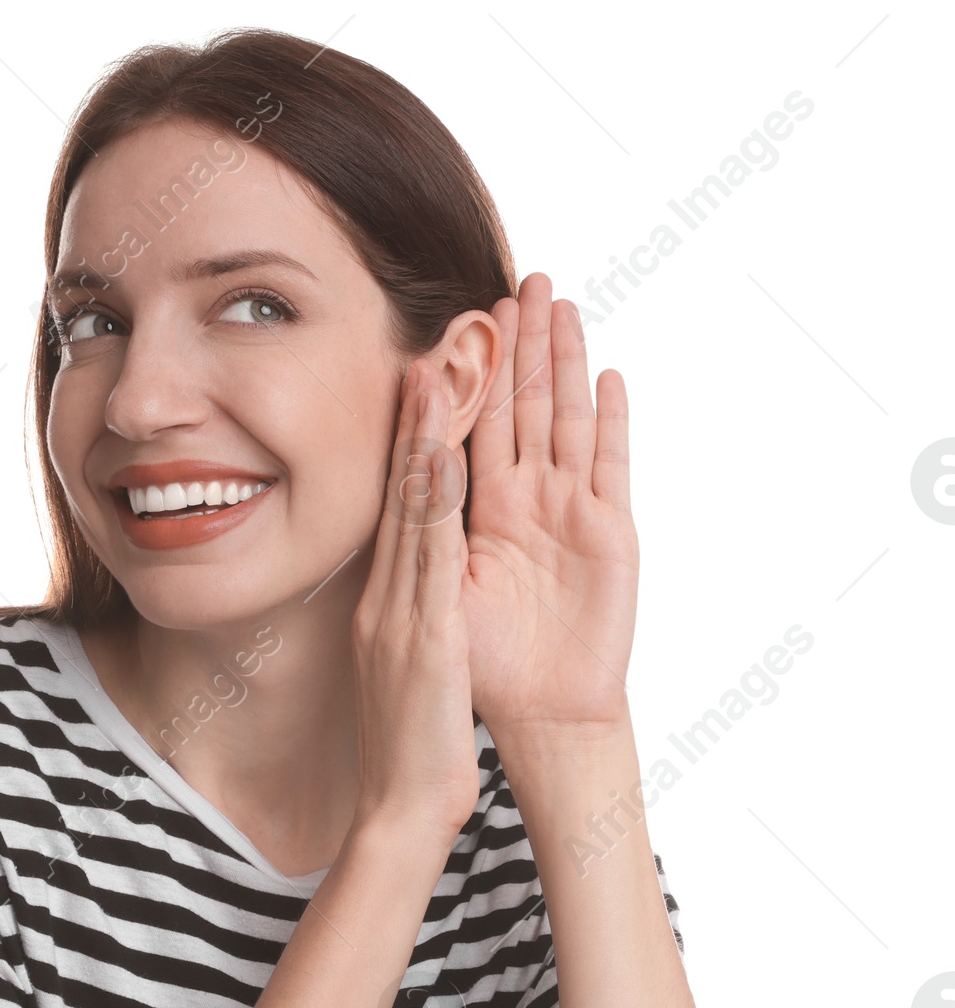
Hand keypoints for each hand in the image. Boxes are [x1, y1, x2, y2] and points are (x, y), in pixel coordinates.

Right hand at [349, 357, 480, 838]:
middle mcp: (386, 598)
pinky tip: (444, 453)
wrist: (401, 810)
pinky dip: (435, 500)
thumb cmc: (411, 748)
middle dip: (417, 421)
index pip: (400, 512)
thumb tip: (410, 596)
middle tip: (430, 348)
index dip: (411, 447)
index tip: (424, 388)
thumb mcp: (403, 673)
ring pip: (413, 510)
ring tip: (437, 369)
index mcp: (385, 606)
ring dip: (426, 437)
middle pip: (402, 495)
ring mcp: (399, 614)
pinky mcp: (422, 636)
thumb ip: (405, 626)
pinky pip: (431, 557)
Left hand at [462, 273, 639, 741]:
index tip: (452, 329)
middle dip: (519, 350)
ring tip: (561, 305)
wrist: (526, 724)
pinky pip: (609, 469)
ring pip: (563, 423)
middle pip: (520, 413)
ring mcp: (571, 516)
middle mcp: (524, 509)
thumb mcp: (432, 603)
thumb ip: (424, 545)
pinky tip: (609, 379)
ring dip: (562, 365)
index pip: (466, 436)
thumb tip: (399, 491)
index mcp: (475, 519)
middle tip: (517, 283)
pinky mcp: (609, 536)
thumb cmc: (467, 681)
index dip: (462, 385)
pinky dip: (608, 424)